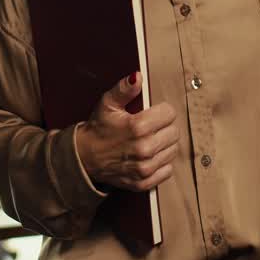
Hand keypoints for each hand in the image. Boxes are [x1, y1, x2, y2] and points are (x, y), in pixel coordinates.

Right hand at [75, 72, 177, 191]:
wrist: (84, 157)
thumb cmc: (99, 128)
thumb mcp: (108, 104)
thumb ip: (125, 89)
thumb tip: (138, 76)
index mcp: (138, 127)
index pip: (170, 113)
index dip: (162, 111)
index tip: (152, 113)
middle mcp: (144, 149)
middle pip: (175, 132)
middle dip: (165, 127)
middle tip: (151, 127)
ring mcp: (144, 168)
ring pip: (173, 151)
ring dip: (164, 144)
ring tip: (150, 140)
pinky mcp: (144, 182)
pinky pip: (167, 171)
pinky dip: (162, 163)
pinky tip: (150, 156)